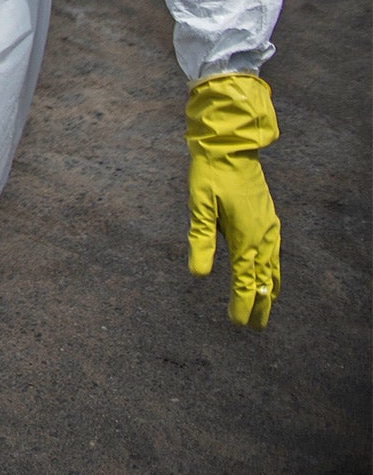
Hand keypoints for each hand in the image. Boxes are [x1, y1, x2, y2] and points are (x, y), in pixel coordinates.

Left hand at [186, 72, 281, 328]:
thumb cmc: (209, 175)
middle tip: (254, 327)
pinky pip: (275, 252)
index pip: (246, 281)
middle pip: (264, 279)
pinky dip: (273, 269)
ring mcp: (269, 226)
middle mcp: (263, 235)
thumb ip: (200, 240)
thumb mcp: (199, 205)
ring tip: (266, 306)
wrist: (230, 147)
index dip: (243, 304)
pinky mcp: (268, 218)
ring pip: (273, 267)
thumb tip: (199, 274)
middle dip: (259, 304)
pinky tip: (270, 272)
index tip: (238, 323)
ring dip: (269, 289)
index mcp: (246, 236)